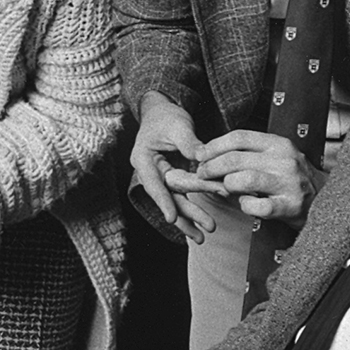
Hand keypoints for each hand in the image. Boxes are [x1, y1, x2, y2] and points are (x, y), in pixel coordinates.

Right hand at [132, 91, 224, 241]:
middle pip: (168, 196)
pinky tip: (201, 227)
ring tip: (203, 237)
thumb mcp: (177, 125)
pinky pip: (182, 197)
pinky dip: (193, 210)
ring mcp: (161, 178)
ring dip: (190, 218)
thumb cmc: (166, 117)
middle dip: (187, 213)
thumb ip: (189, 142)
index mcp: (143, 158)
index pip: (153, 183)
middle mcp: (150, 172)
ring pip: (176, 201)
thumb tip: (204, 157)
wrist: (162, 113)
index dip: (162, 200)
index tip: (171, 217)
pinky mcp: (173, 180)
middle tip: (206, 227)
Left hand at [195, 130, 325, 227]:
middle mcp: (284, 160)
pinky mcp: (290, 206)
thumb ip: (249, 153)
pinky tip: (246, 204)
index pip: (239, 137)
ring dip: (226, 184)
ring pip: (244, 179)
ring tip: (223, 188)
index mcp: (278, 143)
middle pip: (236, 158)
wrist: (326, 199)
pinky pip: (258, 206)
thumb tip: (210, 153)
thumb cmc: (292, 178)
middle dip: (212, 167)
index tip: (200, 155)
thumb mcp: (275, 156)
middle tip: (202, 174)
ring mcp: (288, 183)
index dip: (214, 145)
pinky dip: (245, 206)